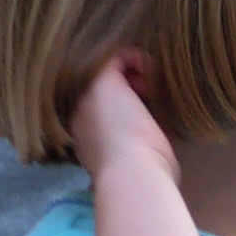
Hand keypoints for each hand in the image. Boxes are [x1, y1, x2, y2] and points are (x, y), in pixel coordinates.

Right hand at [69, 50, 178, 183]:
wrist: (131, 177)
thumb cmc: (139, 178)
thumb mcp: (134, 163)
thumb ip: (135, 150)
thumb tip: (150, 148)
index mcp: (87, 139)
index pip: (103, 113)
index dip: (126, 107)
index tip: (149, 112)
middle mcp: (81, 116)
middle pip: (103, 91)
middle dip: (128, 88)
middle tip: (150, 98)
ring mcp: (88, 97)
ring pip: (108, 72)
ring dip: (132, 74)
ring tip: (153, 87)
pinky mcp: (102, 82)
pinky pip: (117, 56)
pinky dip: (138, 58)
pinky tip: (154, 72)